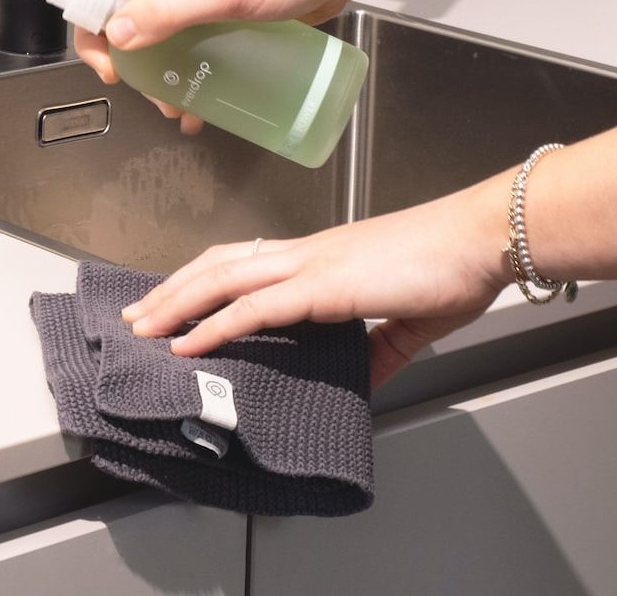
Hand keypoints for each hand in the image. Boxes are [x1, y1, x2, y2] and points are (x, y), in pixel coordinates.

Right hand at [5, 0, 388, 84]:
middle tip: (114, 71)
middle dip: (99, 37)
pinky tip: (194, 103)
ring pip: (142, 27)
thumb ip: (171, 12)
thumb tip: (120, 36)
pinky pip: (178, 43)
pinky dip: (177, 74)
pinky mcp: (214, 11)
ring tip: (165, 98)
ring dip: (143, 67)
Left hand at [119, 179, 510, 389]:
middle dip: (171, 291)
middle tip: (136, 316)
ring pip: (222, 279)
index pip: (242, 262)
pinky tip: (189, 343)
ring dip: (177, 304)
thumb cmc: (451, 267)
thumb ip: (379, 349)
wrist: (480, 239)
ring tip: (144, 328)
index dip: (201, 280)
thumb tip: (362, 378)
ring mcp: (310, 265)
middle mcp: (304, 254)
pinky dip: (215, 324)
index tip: (173, 302)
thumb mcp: (407, 320)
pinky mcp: (324, 285)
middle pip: (217, 265)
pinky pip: (255, 307)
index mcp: (320, 258)